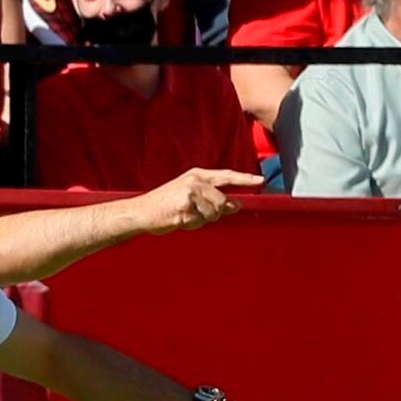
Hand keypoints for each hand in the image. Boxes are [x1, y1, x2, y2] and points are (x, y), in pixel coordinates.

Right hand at [137, 168, 262, 233]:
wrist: (141, 211)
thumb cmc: (165, 204)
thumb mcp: (190, 195)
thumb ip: (214, 198)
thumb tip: (237, 205)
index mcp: (196, 175)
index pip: (226, 175)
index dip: (244, 179)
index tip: (259, 180)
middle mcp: (194, 182)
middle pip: (222, 202)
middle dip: (214, 213)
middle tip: (195, 214)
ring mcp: (189, 194)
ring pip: (212, 214)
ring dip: (201, 220)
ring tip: (184, 215)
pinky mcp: (184, 208)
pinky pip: (199, 222)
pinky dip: (191, 225)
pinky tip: (177, 219)